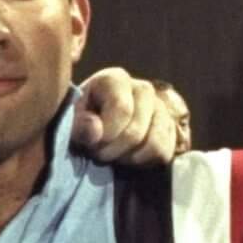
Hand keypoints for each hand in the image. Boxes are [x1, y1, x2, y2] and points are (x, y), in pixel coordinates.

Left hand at [71, 69, 188, 164]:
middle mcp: (143, 89)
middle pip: (136, 131)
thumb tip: (95, 131)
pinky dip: (144, 162)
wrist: (95, 128)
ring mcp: (161, 109)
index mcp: (117, 79)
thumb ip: (79, 125)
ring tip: (113, 156)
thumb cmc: (81, 121)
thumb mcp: (72, 120)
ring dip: (129, 158)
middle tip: (98, 154)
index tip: (90, 144)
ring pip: (155, 143)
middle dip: (113, 151)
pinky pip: (165, 153)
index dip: (106, 134)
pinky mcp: (170, 129)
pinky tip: (128, 158)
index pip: (122, 109)